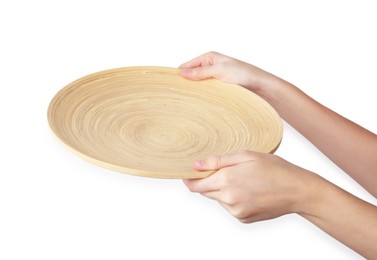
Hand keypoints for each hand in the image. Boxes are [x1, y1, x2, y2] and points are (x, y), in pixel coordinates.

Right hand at [179, 51, 280, 92]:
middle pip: (191, 76)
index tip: (170, 85)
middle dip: (185, 84)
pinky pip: (206, 93)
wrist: (261, 87)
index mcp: (209, 58)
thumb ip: (200, 72)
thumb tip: (181, 73)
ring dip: (194, 92)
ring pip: (198, 86)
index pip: (187, 65)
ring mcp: (214, 79)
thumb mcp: (219, 70)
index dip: (179, 74)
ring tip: (186, 101)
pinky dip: (202, 97)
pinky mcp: (219, 90)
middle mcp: (211, 67)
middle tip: (176, 95)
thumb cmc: (244, 74)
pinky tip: (198, 104)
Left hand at [184, 151, 320, 222]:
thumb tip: (195, 165)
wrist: (297, 190)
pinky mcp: (244, 219)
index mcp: (226, 181)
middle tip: (225, 171)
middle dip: (209, 182)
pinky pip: (230, 207)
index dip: (190, 180)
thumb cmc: (275, 169)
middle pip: (206, 192)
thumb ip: (217, 161)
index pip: (195, 186)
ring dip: (223, 190)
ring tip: (244, 180)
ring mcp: (236, 211)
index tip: (190, 174)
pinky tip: (249, 191)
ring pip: (219, 200)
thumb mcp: (246, 156)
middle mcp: (228, 199)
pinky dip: (234, 199)